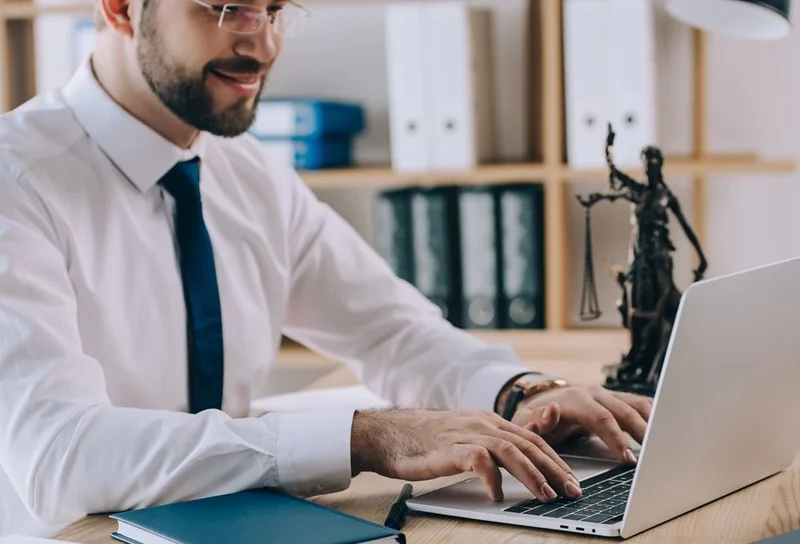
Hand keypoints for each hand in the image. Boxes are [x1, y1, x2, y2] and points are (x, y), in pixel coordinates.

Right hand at [350, 409, 582, 502]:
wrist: (386, 434)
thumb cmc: (424, 440)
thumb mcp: (465, 438)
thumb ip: (490, 446)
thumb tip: (517, 464)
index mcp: (488, 422)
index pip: (531, 440)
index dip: (555, 460)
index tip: (571, 480)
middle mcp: (482, 424)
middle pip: (528, 445)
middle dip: (554, 469)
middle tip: (572, 491)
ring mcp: (466, 434)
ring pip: (510, 450)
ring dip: (532, 475)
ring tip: (545, 496)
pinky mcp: (448, 449)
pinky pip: (478, 460)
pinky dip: (492, 478)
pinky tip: (498, 495)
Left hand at [510, 386, 652, 463]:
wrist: (542, 403)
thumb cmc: (536, 418)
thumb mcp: (527, 422)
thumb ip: (535, 422)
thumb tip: (551, 411)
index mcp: (576, 399)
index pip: (601, 418)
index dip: (616, 438)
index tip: (629, 458)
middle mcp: (595, 393)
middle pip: (624, 411)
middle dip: (642, 433)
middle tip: (656, 456)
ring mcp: (608, 395)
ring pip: (637, 406)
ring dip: (653, 423)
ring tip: (666, 444)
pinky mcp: (618, 400)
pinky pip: (640, 404)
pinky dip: (655, 415)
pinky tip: (668, 429)